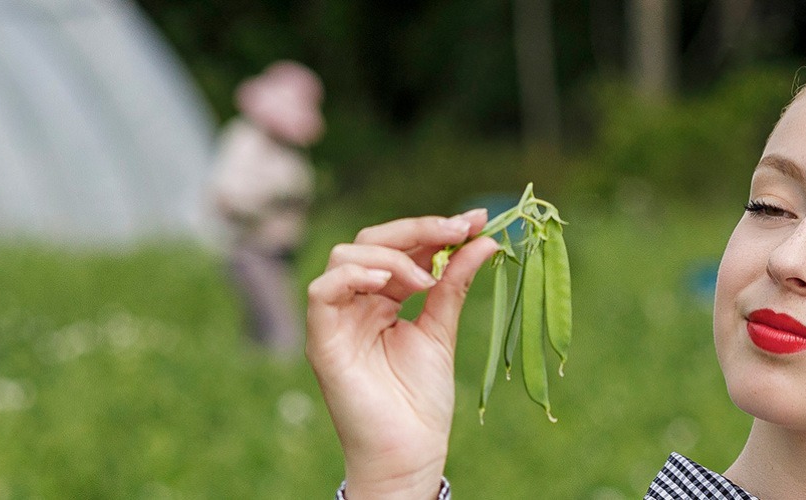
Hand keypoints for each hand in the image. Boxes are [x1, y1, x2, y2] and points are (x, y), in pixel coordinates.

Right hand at [306, 209, 497, 498]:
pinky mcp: (323, 340)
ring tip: (426, 280)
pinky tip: (387, 284)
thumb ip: (454, 284)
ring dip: (391, 256)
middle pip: (371, 241)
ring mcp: (336, 319)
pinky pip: (322, 291)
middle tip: (459, 230)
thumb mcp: (442, 330)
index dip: (434, 228)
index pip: (400, 246)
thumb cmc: (421, 400)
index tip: (476, 220)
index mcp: (382, 298)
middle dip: (418, 230)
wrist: (409, 450)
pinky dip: (352, 277)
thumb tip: (483, 239)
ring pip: (345, 256)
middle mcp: (355, 303)